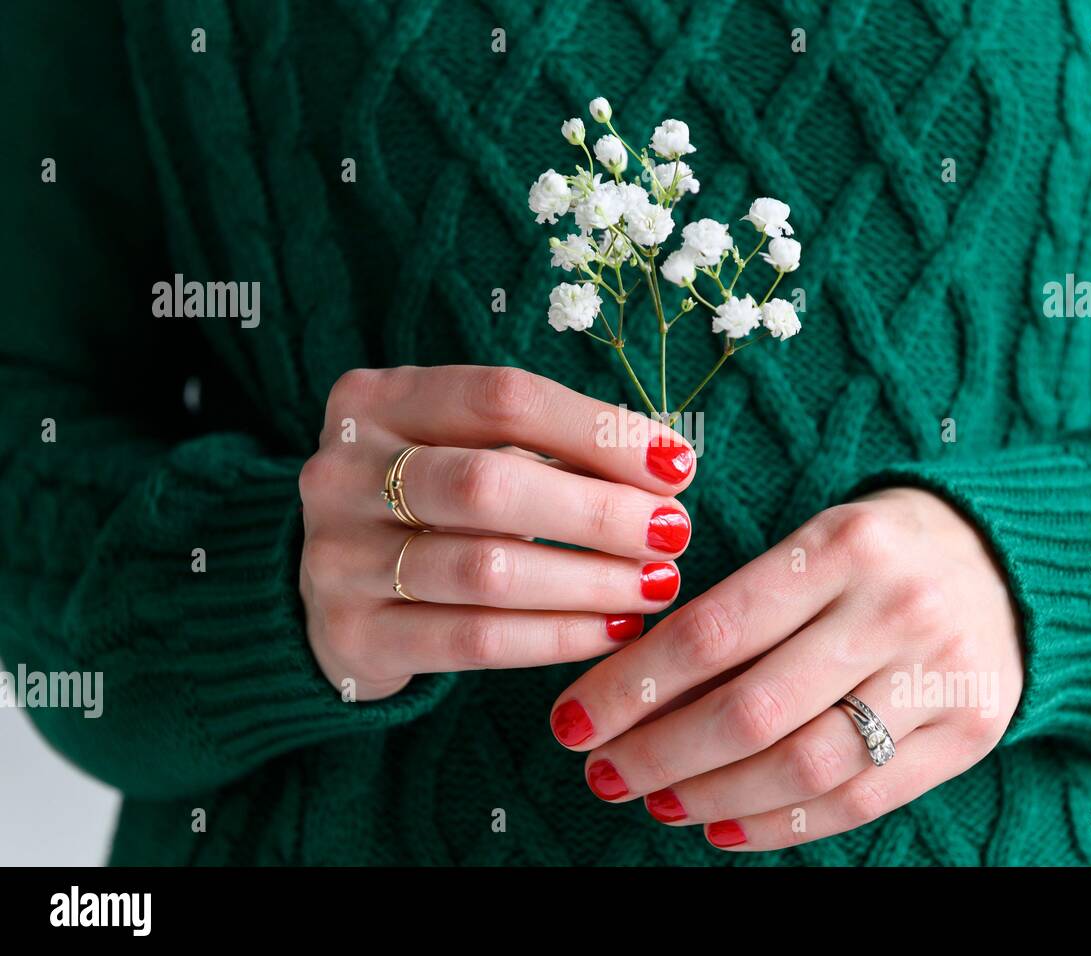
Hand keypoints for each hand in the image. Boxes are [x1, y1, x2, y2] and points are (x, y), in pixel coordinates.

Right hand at [300, 365, 695, 699]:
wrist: (329, 595)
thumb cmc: (431, 508)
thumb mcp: (468, 451)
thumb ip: (547, 450)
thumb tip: (666, 468)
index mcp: (378, 401)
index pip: (503, 399)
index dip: (597, 431)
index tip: (677, 465)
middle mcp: (342, 471)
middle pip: (489, 484)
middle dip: (598, 511)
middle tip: (672, 533)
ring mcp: (338, 556)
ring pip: (487, 570)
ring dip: (590, 579)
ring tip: (657, 584)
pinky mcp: (353, 635)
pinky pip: (476, 640)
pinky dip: (558, 635)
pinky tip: (614, 628)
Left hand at [549, 488, 1022, 850]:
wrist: (1012, 559)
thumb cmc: (881, 548)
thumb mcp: (815, 540)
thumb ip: (740, 606)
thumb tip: (637, 689)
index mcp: (842, 544)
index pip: (713, 630)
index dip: (631, 687)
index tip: (573, 720)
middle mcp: (895, 609)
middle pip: (752, 709)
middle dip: (659, 753)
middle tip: (602, 772)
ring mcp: (938, 675)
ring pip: (805, 764)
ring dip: (713, 796)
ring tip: (657, 801)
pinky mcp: (969, 731)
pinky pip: (862, 799)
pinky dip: (783, 825)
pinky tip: (724, 826)